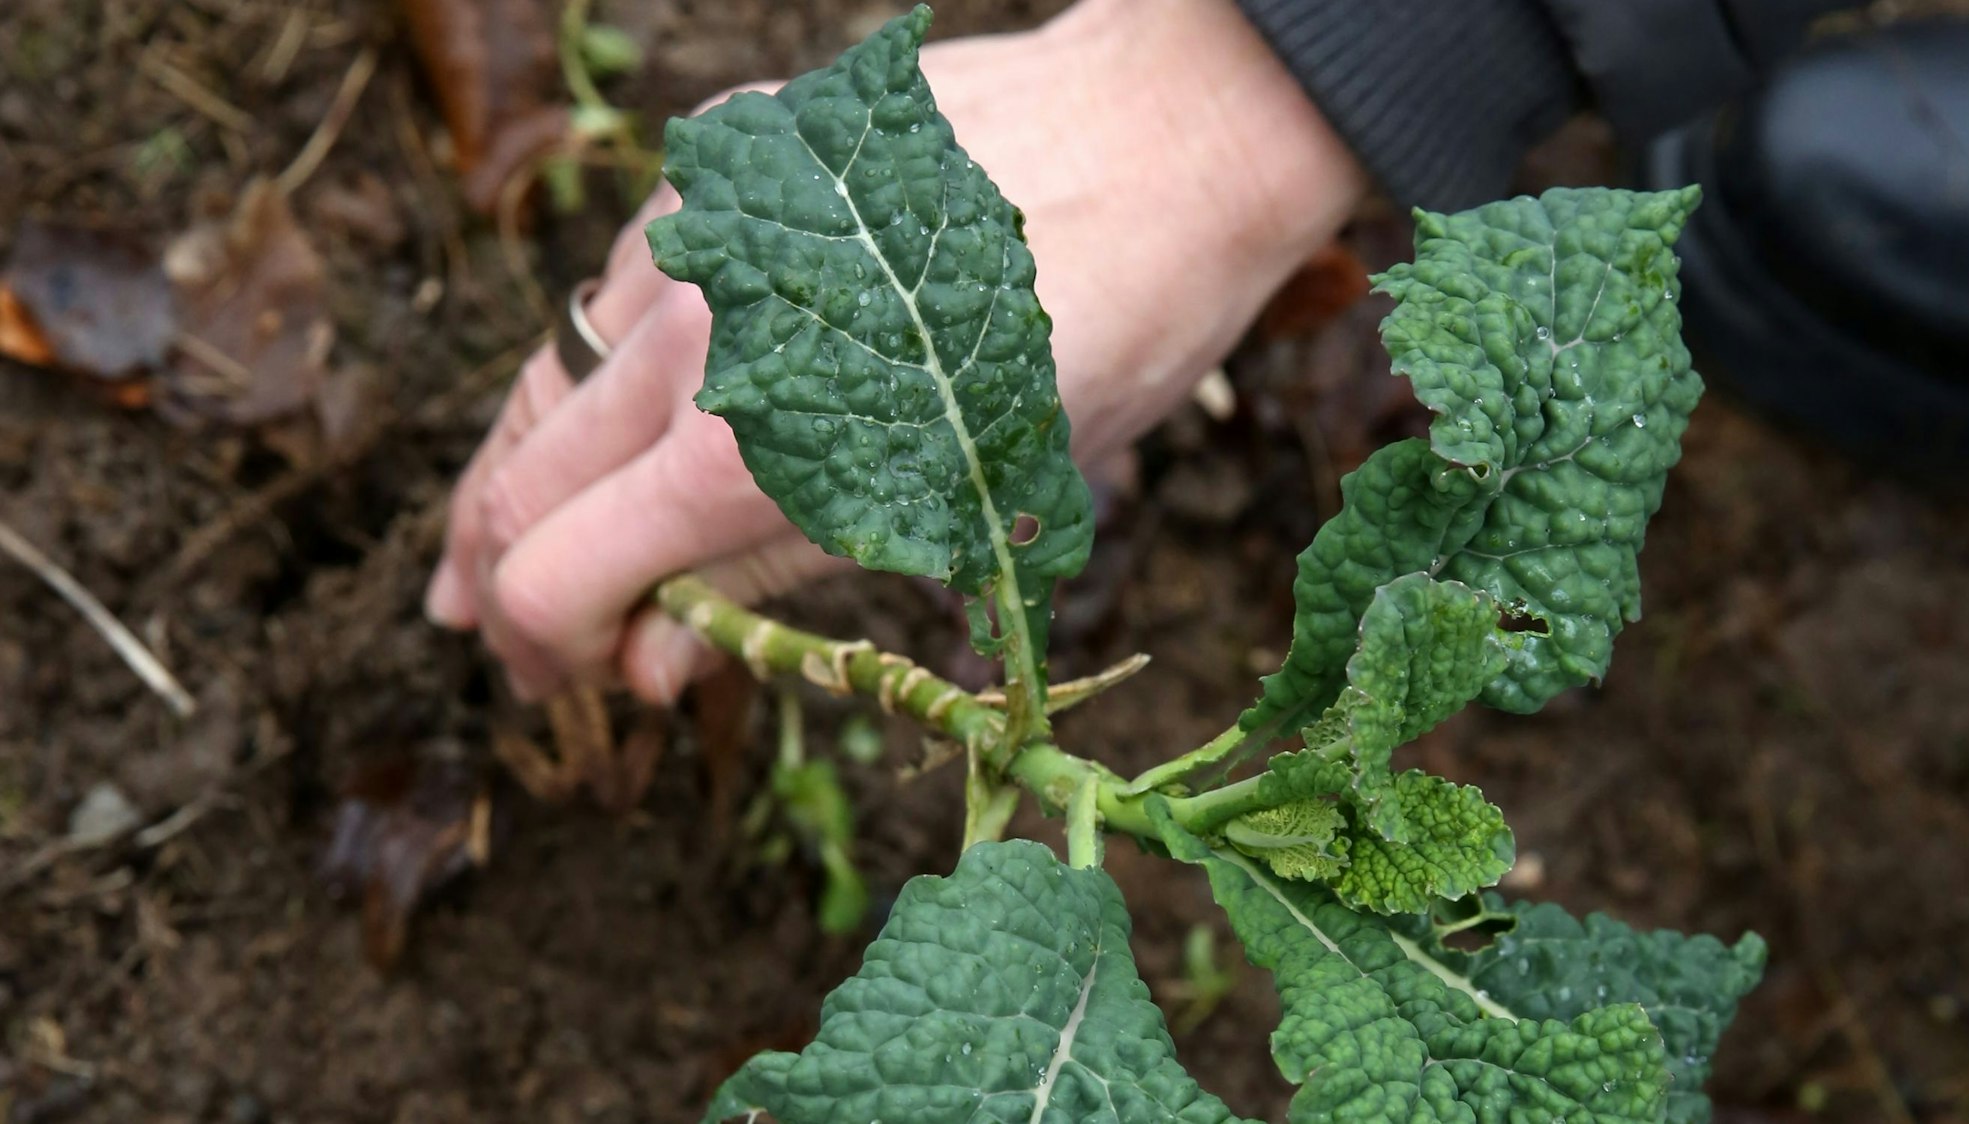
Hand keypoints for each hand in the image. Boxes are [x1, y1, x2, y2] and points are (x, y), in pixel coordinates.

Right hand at [425, 0, 1365, 702]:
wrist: (1166, 140)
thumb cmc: (1102, 346)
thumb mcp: (959, 513)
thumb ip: (776, 582)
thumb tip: (651, 664)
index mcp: (746, 448)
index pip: (549, 574)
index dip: (542, 651)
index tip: (567, 682)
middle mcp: (690, 333)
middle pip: (519, 477)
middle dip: (500, 576)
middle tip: (515, 638)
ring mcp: (697, 229)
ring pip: (557, 368)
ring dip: (536, 467)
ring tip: (517, 531)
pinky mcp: (725, 159)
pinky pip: (628, 273)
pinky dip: (613, 354)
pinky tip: (630, 393)